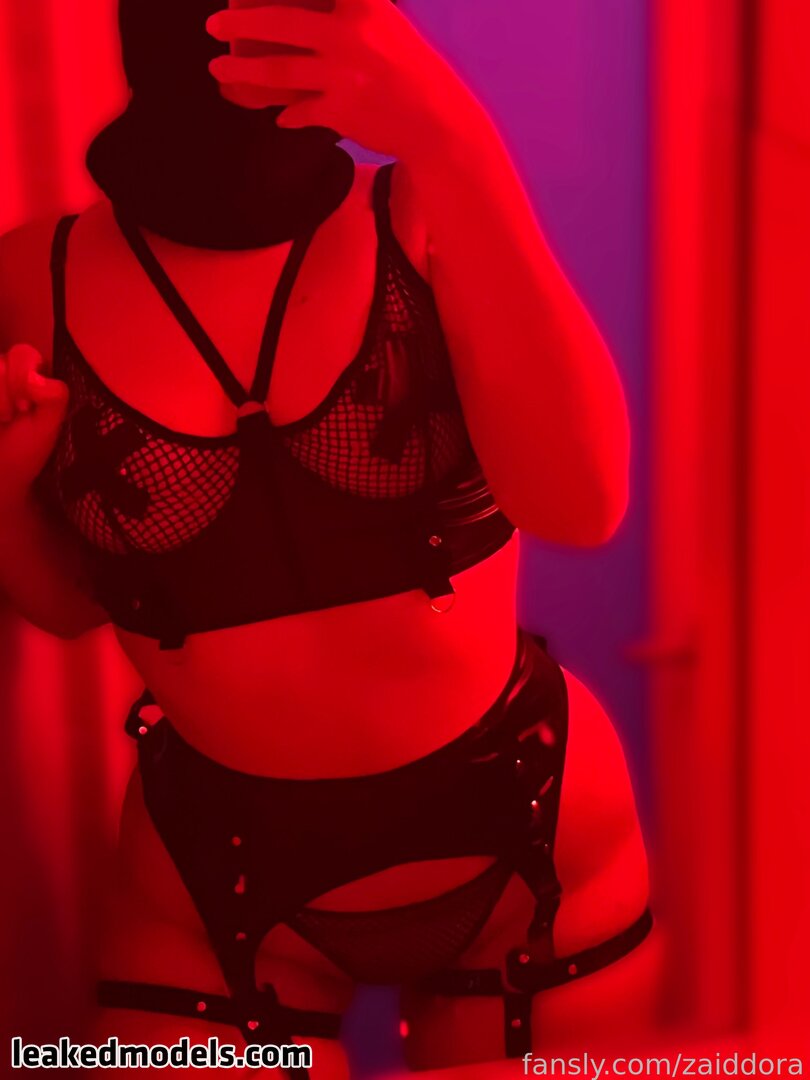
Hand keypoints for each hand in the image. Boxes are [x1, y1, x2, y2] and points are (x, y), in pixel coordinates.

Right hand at [0, 345, 68, 511]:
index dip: (22, 378)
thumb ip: (54, 396)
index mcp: (32, 375)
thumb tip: (33, 377)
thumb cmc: (25, 451)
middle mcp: (6, 374)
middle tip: (12, 417)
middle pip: (1, 361)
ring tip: (0, 421)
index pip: (23, 354)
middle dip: (7, 391)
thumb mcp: (49, 426)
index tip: (26, 409)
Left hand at [206, 0, 480, 160]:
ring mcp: (343, 74)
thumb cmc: (411, 71)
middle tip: (212, 24)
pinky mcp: (340, 110)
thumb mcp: (386, 25)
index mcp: (363, 5)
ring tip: (219, 69)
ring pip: (278, 70)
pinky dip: (287, 114)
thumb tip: (299, 28)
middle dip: (239, 23)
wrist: (439, 122)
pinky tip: (278, 116)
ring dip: (242, 71)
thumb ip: (350, 16)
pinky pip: (298, 110)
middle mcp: (350, 35)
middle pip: (280, 23)